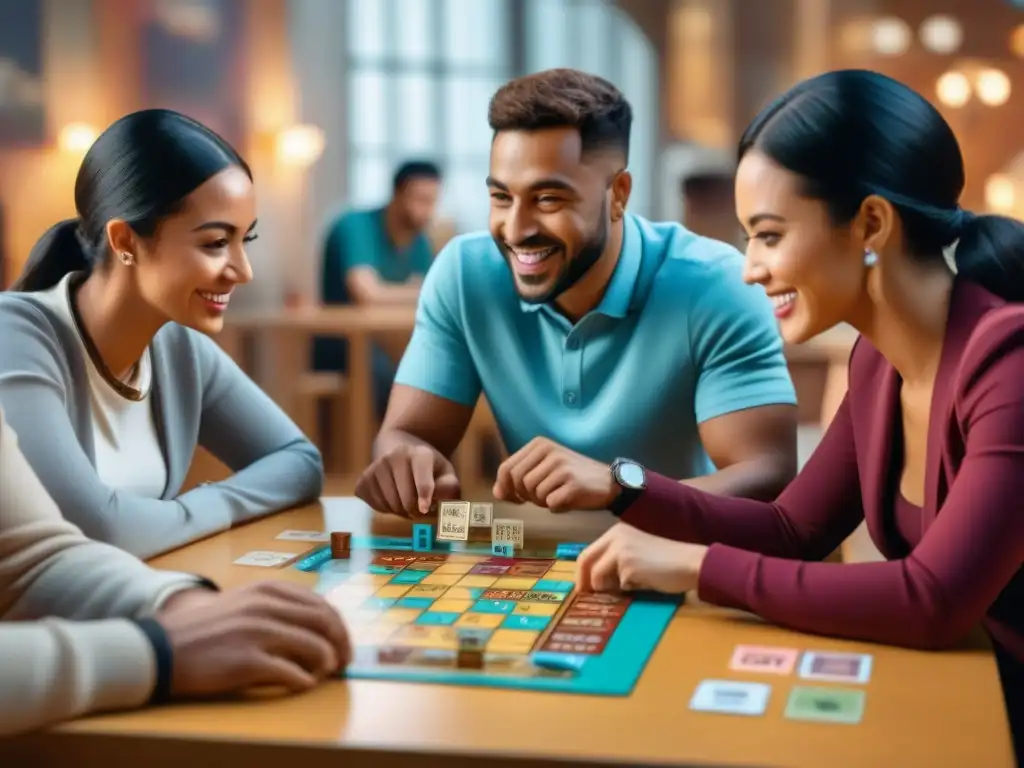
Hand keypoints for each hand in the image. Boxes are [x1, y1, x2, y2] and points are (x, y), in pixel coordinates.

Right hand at [156, 581, 350, 698]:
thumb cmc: (206, 629)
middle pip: (326, 624)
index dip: (339, 627)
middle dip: (342, 645)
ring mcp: (258, 633)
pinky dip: (305, 681)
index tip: (343, 643)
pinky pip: (293, 674)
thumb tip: (316, 623)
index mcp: (269, 590)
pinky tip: (302, 684)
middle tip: (343, 662)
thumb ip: (276, 605)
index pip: (322, 605)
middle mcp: (267, 606)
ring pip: (316, 648)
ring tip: (323, 674)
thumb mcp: (244, 601)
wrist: (163, 649)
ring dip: (327, 664)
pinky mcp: (248, 662)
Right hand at [355, 442, 460, 516]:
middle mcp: (395, 457)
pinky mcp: (363, 479)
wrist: (397, 446)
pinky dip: (386, 509)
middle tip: (421, 509)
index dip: (424, 496)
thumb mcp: (444, 471)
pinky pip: (375, 506)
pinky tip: (392, 498)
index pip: (422, 479)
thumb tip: (440, 498)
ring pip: (390, 505)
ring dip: (401, 512)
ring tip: (408, 502)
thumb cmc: (427, 466)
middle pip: (406, 499)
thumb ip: (449, 486)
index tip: (424, 509)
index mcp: (420, 454)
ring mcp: (376, 467)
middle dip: (416, 511)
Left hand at [493, 437, 617, 511]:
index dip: (505, 487)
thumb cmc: (571, 477)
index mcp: (539, 444)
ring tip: (555, 497)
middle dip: (524, 496)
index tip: (516, 497)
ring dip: (541, 502)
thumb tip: (497, 493)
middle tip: (539, 498)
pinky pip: (550, 503)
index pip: (506, 468)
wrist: (608, 482)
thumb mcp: (543, 470)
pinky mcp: (572, 484)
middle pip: (517, 482)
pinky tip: (566, 501)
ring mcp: (562, 466)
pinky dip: (555, 508)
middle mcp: (549, 451)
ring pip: (533, 493)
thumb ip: (518, 478)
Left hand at [577, 523, 706, 594]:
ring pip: (597, 576)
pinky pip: (617, 585)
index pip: (588, 553)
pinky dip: (627, 590)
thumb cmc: (665, 564)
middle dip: (584, 582)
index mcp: (615, 533)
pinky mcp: (628, 563)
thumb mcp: (634, 556)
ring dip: (609, 588)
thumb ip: (614, 563)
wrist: (689, 563)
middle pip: (585, 561)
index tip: (583, 590)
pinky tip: (644, 584)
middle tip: (586, 598)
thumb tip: (593, 584)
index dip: (582, 573)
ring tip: (630, 588)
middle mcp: (615, 536)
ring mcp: (620, 549)